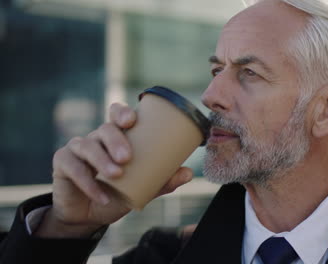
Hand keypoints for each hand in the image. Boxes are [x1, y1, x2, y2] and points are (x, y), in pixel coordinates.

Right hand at [35, 103, 192, 237]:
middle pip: (104, 129)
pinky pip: (73, 168)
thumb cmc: (118, 193)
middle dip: (116, 140)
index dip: (122, 112)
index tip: (132, 120)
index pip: (117, 115)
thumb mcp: (142, 188)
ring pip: (87, 146)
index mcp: (117, 137)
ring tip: (116, 174)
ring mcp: (77, 149)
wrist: (89, 215)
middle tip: (127, 157)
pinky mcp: (62, 163)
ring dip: (102, 160)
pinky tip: (101, 195)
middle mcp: (97, 138)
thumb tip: (189, 173)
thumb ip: (163, 181)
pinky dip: (88, 183)